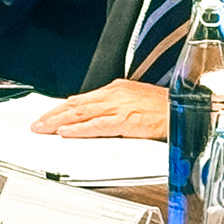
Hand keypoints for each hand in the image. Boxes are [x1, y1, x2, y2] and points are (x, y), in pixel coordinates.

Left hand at [30, 79, 169, 139]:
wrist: (186, 109)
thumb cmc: (165, 108)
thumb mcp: (135, 102)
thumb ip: (115, 108)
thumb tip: (95, 116)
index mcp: (116, 90)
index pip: (82, 99)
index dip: (62, 108)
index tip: (48, 116)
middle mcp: (114, 95)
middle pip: (76, 105)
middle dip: (54, 115)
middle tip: (37, 124)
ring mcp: (119, 107)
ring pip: (82, 114)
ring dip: (59, 122)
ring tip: (44, 128)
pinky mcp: (127, 120)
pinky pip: (98, 126)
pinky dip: (80, 129)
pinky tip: (67, 133)